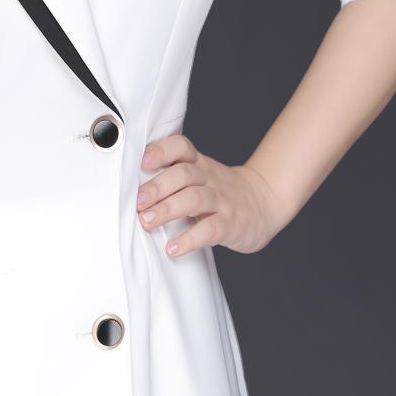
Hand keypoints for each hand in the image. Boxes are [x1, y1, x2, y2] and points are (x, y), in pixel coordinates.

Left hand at [137, 131, 287, 256]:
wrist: (265, 202)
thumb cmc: (221, 191)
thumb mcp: (201, 175)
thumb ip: (173, 176)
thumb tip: (130, 189)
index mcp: (199, 164)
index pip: (181, 147)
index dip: (162, 151)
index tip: (143, 161)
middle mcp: (209, 178)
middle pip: (183, 174)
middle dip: (157, 187)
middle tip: (137, 202)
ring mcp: (221, 201)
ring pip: (194, 199)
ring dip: (167, 210)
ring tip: (147, 222)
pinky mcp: (230, 224)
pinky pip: (209, 230)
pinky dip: (189, 240)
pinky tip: (173, 248)